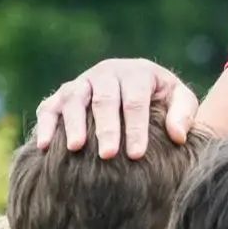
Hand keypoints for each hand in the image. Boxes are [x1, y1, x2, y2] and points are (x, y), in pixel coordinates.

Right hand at [33, 58, 197, 158]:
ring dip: (73, 123)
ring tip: (76, 148)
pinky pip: (49, 107)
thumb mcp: (180, 100)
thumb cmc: (162, 99)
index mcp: (137, 73)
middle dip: (106, 128)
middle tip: (108, 155)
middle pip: (105, 99)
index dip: (136, 127)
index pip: (136, 100)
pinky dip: (45, 124)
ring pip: (74, 98)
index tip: (137, 155)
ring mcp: (82, 83)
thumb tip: (177, 136)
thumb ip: (183, 114)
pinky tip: (44, 146)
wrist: (138, 86)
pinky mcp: (61, 95)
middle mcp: (107, 73)